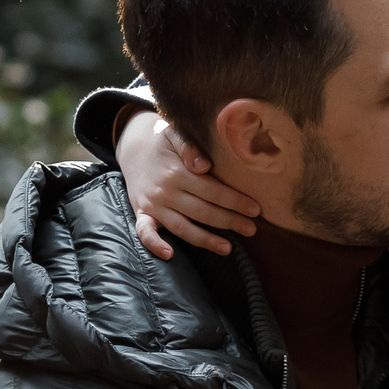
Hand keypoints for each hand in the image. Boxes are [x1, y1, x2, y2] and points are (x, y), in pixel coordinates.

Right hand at [116, 109, 260, 257]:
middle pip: (202, 211)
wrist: (133, 149)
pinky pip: (145, 233)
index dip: (234, 201)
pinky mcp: (142, 214)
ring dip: (205, 240)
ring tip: (228, 248)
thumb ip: (189, 146)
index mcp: (177, 172)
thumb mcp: (174, 134)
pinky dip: (154, 244)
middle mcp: (165, 191)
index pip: (211, 190)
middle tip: (251, 229)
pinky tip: (170, 255)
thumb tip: (204, 165)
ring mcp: (153, 205)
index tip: (255, 209)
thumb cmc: (163, 143)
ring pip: (182, 227)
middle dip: (229, 221)